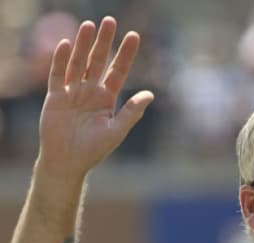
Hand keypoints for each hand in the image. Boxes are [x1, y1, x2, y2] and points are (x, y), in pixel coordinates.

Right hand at [37, 16, 153, 177]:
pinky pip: (58, 75)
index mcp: (107, 98)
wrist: (68, 162)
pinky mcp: (55, 97)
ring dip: (83, 45)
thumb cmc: (94, 149)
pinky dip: (61, 60)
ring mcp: (73, 92)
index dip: (125, 54)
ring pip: (79, 63)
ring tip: (89, 25)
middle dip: (104, 42)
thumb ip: (132, 112)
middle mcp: (91, 91)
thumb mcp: (117, 130)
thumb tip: (151, 94)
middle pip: (98, 61)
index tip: (133, 36)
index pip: (118, 71)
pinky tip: (68, 45)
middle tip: (110, 21)